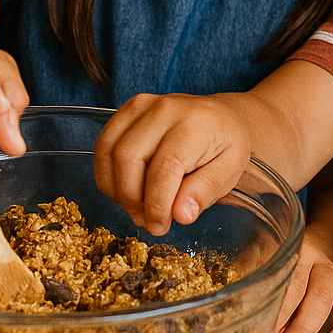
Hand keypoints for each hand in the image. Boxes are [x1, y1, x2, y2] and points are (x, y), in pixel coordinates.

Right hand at [93, 92, 254, 235]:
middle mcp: (164, 110)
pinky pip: (103, 144)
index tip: (158, 227)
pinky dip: (107, 173)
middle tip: (146, 219)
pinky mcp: (127, 110)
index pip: (163, 168)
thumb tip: (180, 215)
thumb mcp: (229, 172)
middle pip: (128, 158)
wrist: (222, 116)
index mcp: (194, 125)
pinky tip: (124, 189)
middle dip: (132, 198)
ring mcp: (142, 106)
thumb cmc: (226, 145)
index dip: (155, 204)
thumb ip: (205, 192)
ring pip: (109, 151)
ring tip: (136, 207)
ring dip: (116, 188)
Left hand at [266, 225, 332, 332]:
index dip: (275, 310)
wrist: (316, 241)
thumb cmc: (283, 256)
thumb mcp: (265, 255)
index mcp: (293, 250)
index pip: (286, 281)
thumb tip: (238, 306)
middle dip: (293, 326)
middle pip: (307, 292)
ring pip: (328, 301)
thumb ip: (256, 275)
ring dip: (309, 330)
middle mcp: (315, 260)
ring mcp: (331, 274)